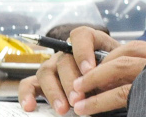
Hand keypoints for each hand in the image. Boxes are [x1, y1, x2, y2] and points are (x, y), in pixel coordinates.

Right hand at [18, 27, 145, 114]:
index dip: (83, 51)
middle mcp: (68, 52)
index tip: (90, 70)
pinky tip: (30, 106)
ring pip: (46, 72)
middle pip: (64, 60)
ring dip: (54, 91)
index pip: (81, 36)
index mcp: (89, 41)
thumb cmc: (115, 71)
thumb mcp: (118, 67)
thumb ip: (113, 69)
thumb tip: (109, 80)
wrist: (112, 79)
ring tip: (63, 109)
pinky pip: (29, 83)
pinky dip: (27, 94)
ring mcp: (54, 65)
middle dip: (70, 81)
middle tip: (78, 98)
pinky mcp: (42, 81)